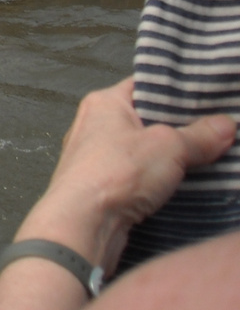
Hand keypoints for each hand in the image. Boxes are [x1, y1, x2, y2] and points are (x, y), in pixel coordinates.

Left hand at [20, 77, 234, 272]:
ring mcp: (95, 157)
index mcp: (105, 102)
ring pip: (144, 152)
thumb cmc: (117, 171)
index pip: (145, 87)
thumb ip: (199, 135)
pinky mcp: (101, 187)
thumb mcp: (169, 146)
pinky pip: (137, 178)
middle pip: (147, 121)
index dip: (177, 92)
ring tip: (209, 163)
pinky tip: (185, 189)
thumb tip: (226, 124)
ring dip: (172, 161)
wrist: (84, 222)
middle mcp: (95, 125)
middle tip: (216, 136)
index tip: (209, 102)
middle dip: (180, 131)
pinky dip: (158, 182)